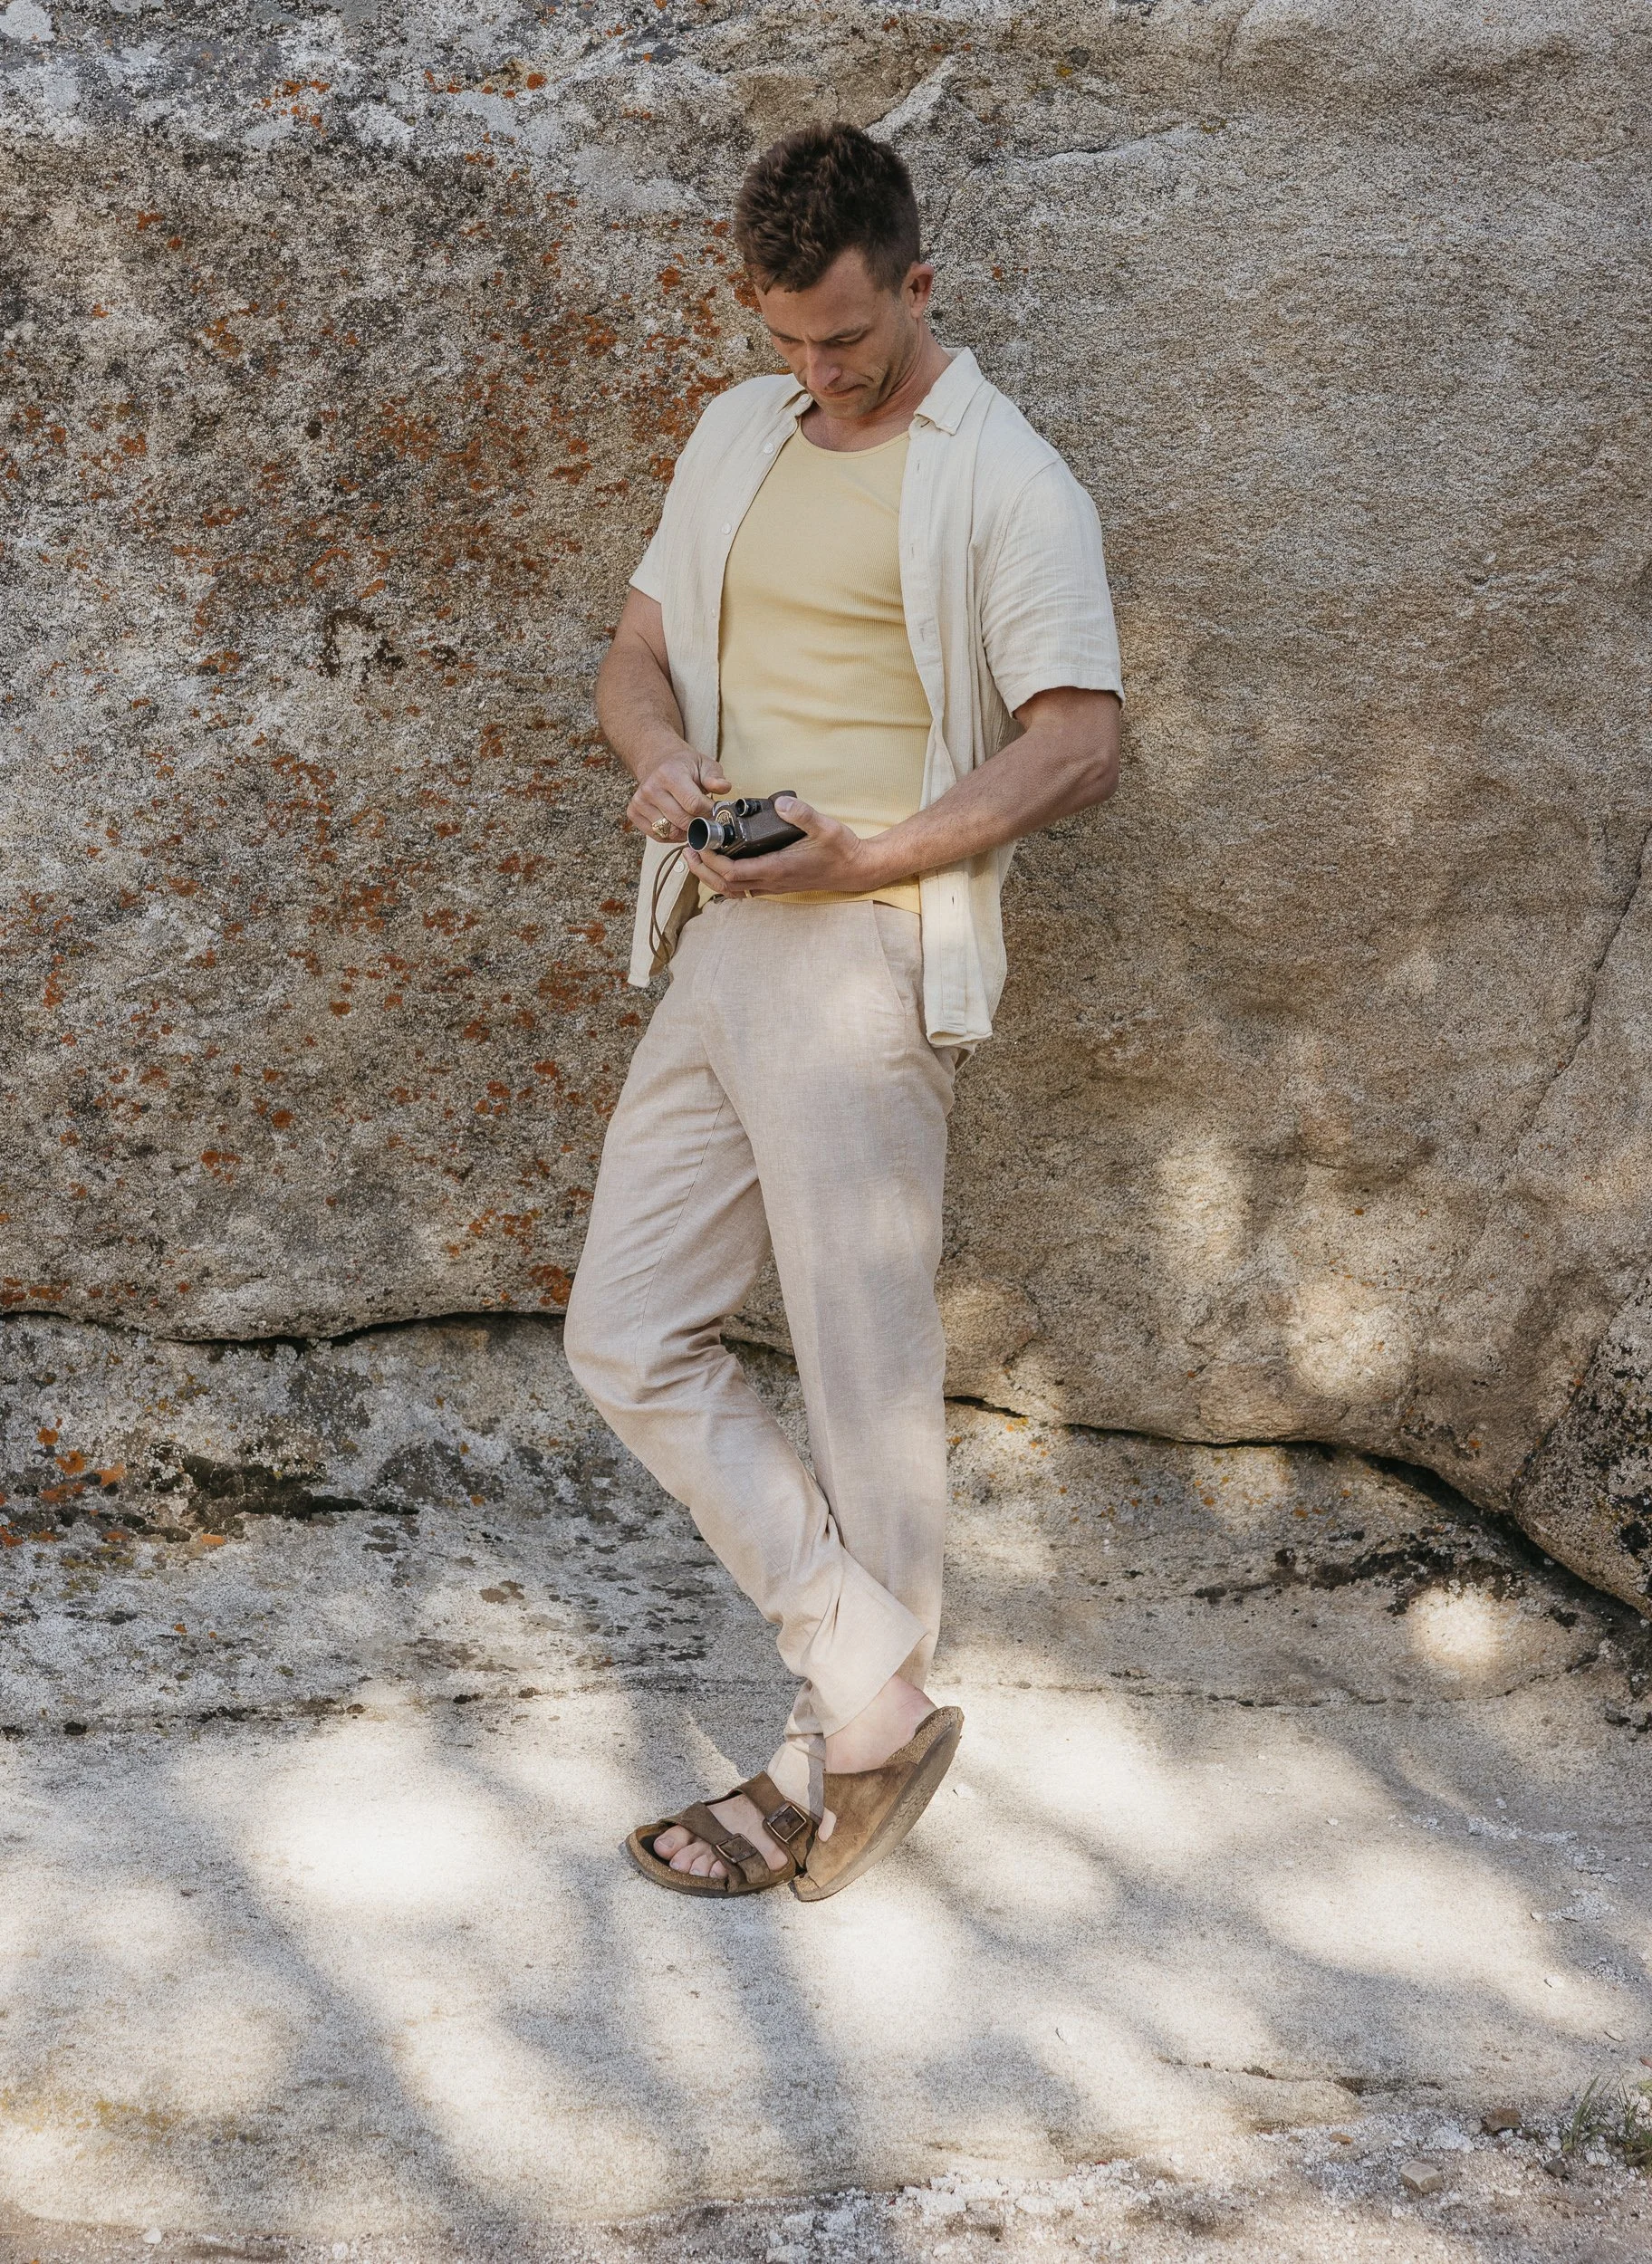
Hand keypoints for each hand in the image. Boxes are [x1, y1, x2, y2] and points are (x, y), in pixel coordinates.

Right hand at [626, 744, 729, 842]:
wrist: (657, 760)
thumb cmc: (684, 765)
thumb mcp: (704, 764)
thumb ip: (715, 777)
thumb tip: (724, 788)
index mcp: (669, 774)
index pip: (694, 804)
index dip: (709, 813)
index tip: (716, 812)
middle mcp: (651, 788)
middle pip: (682, 821)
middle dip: (699, 824)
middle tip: (705, 819)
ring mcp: (640, 802)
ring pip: (670, 831)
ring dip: (685, 831)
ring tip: (692, 820)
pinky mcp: (634, 812)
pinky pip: (658, 836)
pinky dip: (671, 835)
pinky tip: (677, 823)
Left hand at [685, 795, 880, 898]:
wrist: (855, 870)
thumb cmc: (841, 849)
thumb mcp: (825, 826)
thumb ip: (802, 814)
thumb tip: (781, 803)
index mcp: (777, 868)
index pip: (732, 872)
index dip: (711, 861)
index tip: (700, 844)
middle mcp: (771, 881)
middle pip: (724, 885)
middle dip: (702, 870)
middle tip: (688, 850)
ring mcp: (773, 886)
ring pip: (732, 891)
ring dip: (711, 877)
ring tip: (698, 858)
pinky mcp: (776, 885)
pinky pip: (744, 889)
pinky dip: (726, 880)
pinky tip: (721, 866)